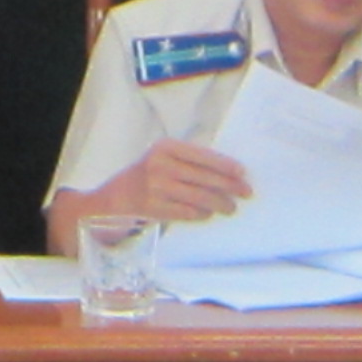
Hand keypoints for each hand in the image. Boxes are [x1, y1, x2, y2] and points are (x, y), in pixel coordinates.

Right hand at [125, 139, 252, 224]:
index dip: (224, 164)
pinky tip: (209, 213)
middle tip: (246, 192)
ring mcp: (156, 187)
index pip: (202, 155)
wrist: (116, 196)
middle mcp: (160, 165)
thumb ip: (191, 161)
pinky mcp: (154, 207)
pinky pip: (187, 212)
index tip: (242, 172)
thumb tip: (229, 173)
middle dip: (229, 186)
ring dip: (220, 203)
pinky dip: (202, 213)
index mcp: (165, 147)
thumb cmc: (149, 174)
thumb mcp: (165, 158)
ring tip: (231, 207)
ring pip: (198, 196)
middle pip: (203, 177)